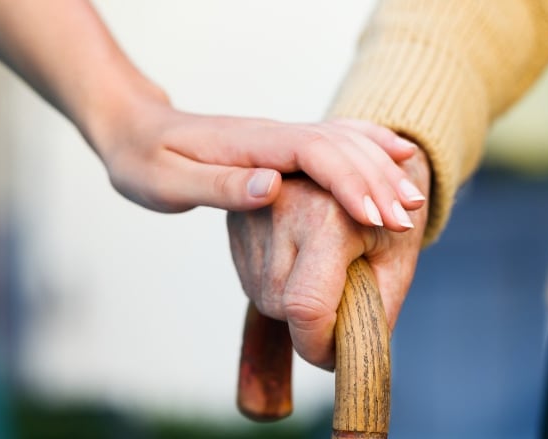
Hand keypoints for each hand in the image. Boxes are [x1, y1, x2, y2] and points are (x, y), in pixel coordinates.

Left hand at [88, 92, 424, 229]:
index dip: (348, 182)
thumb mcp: (168, 182)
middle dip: (377, 181)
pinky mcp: (281, 146)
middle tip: (408, 219)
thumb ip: (220, 187)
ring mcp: (279, 137)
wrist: (133, 130)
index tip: (376, 216)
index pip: (313, 154)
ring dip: (380, 168)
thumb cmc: (144, 161)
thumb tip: (273, 186)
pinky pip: (334, 141)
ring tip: (413, 199)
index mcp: (250, 145)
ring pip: (344, 143)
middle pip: (339, 148)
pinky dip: (369, 146)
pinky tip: (396, 153)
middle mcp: (273, 135)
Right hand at [227, 148, 429, 368]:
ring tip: (325, 271)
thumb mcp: (397, 261)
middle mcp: (279, 206)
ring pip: (264, 297)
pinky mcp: (236, 219)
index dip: (319, 345)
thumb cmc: (388, 213)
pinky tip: (301, 261)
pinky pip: (252, 279)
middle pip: (282, 306)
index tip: (336, 356)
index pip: (306, 306)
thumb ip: (375, 312)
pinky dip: (279, 286)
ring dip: (293, 305)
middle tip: (343, 302)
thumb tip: (346, 358)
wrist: (364, 162)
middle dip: (312, 324)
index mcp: (327, 215)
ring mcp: (251, 210)